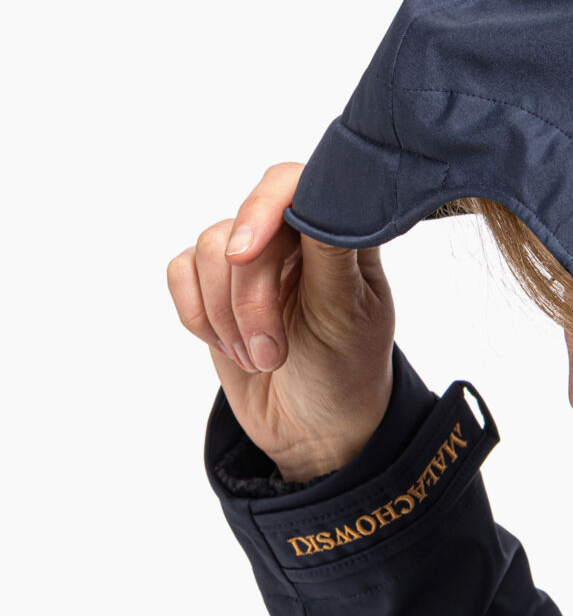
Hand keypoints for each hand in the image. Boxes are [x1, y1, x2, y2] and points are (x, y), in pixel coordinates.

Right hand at [167, 162, 395, 480]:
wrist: (318, 431)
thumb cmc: (347, 371)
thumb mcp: (348, 316)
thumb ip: (329, 253)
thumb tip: (313, 197)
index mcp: (340, 234)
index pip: (297, 184)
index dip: (264, 208)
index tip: (246, 255)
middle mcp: (295, 236)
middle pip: (244, 226)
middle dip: (249, 298)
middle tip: (271, 353)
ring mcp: (253, 259)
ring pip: (209, 250)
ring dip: (227, 316)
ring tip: (262, 359)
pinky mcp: (214, 285)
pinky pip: (181, 272)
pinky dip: (198, 316)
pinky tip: (231, 347)